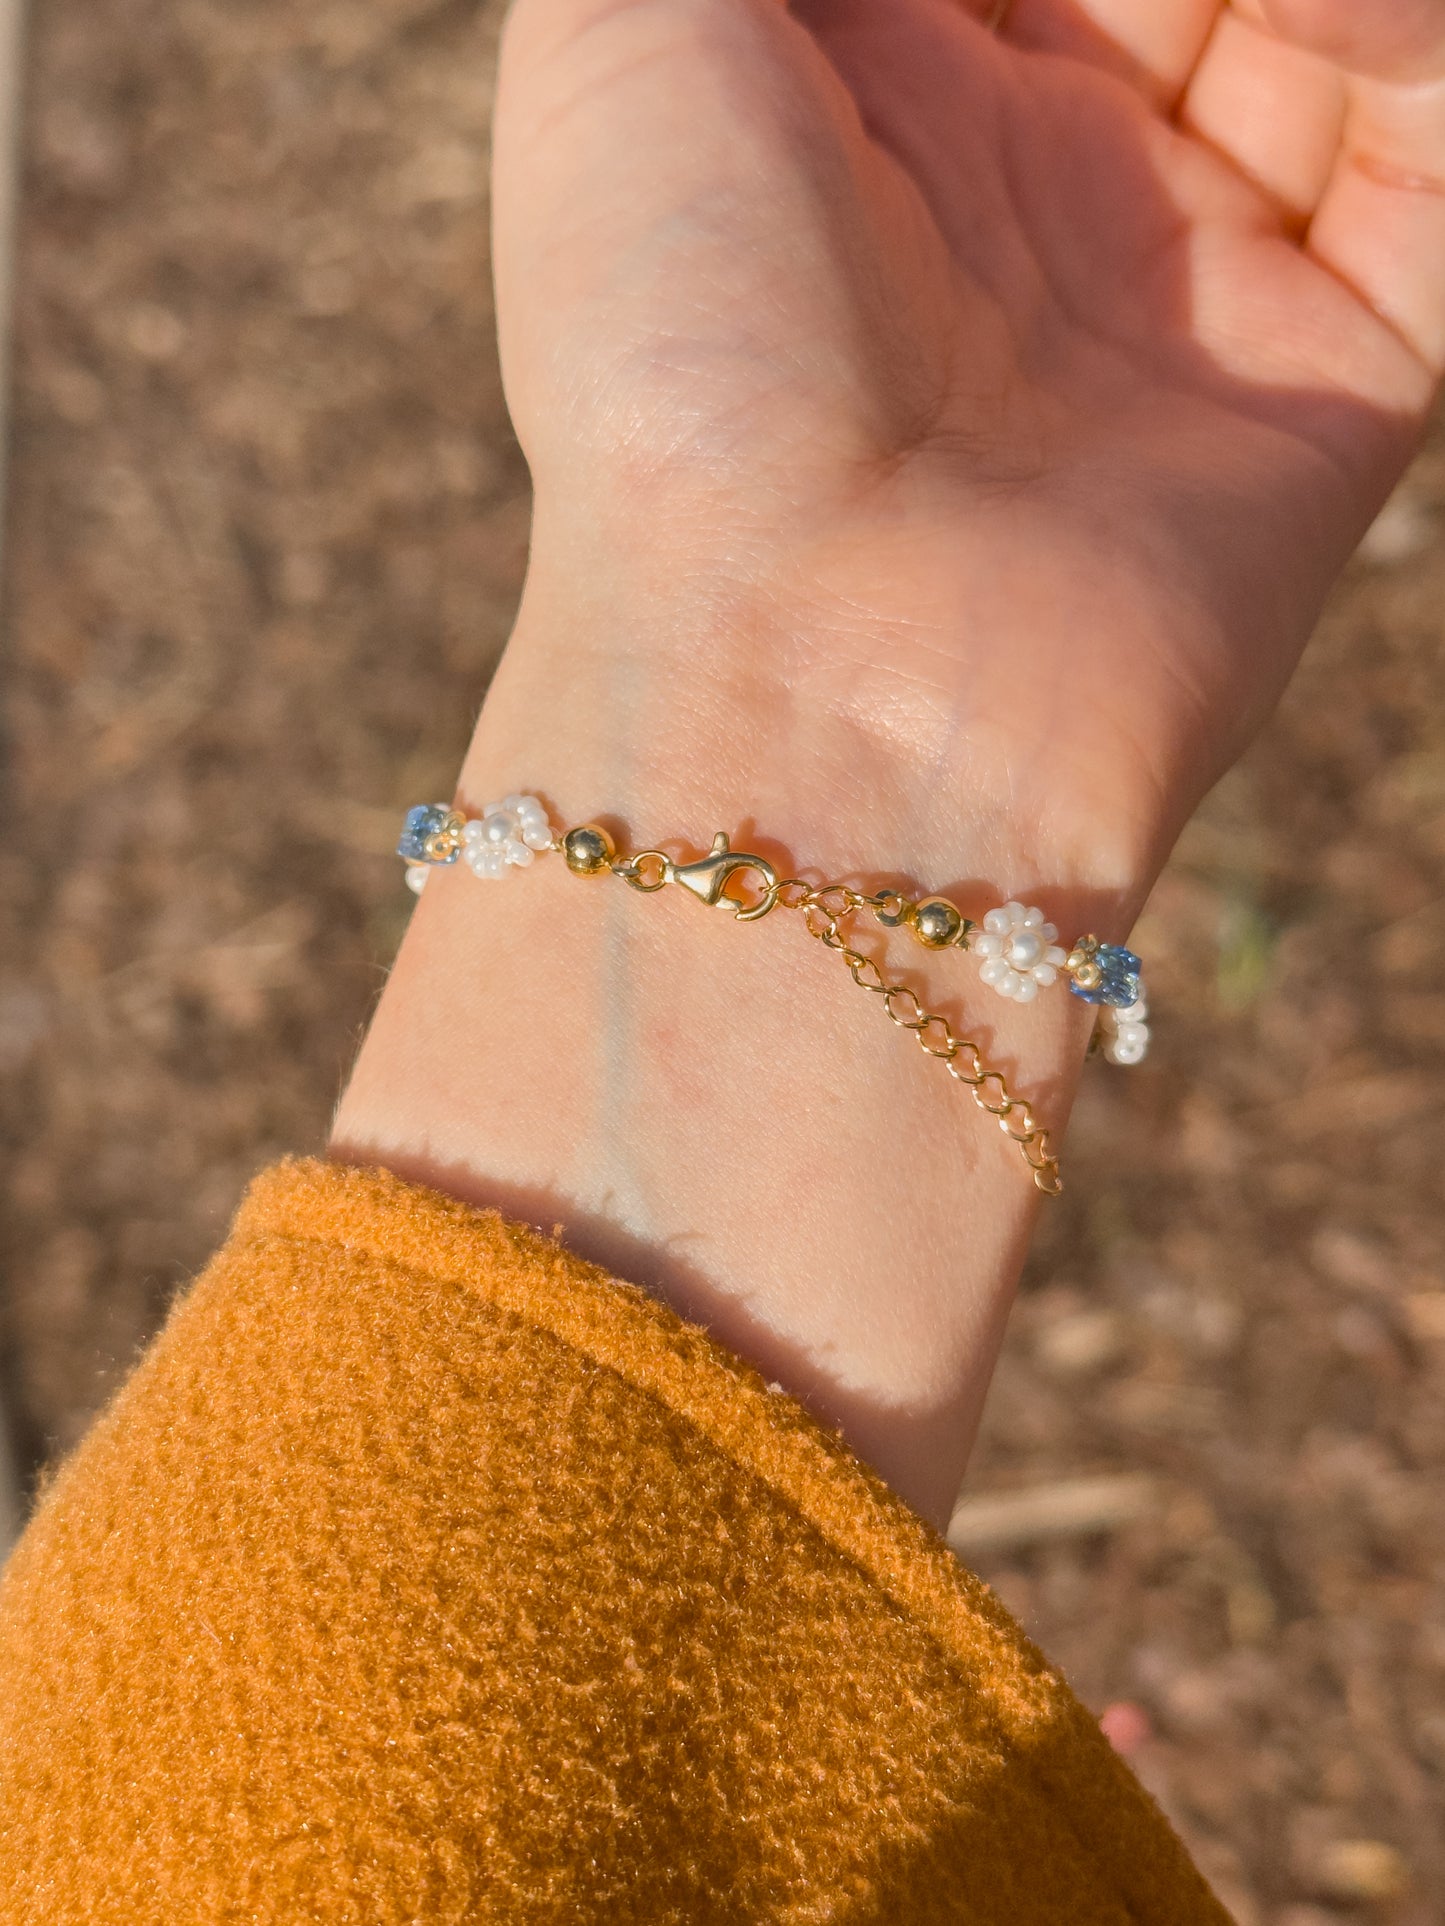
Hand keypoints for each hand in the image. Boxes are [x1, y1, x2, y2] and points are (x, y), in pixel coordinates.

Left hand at [337, 0, 1444, 1523]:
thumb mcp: (611, 33)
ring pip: (1319, 33)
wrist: (810, 669)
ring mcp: (1185, 283)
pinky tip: (1328, 12)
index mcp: (861, 95)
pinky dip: (1408, 39)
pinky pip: (1431, 154)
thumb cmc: (670, 352)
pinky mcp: (1333, 378)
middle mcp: (1027, 185)